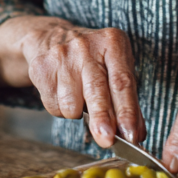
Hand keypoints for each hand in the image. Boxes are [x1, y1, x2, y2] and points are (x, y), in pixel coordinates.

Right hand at [0, 16, 144, 147]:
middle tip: (107, 139)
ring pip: (71, 105)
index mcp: (112, 43)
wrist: (51, 38)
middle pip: (96, 90)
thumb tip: (135, 136)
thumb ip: (127, 102)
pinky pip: (53, 106)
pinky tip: (62, 92)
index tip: (132, 135)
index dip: (128, 111)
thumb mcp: (115, 69)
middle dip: (102, 119)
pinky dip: (60, 109)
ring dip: (77, 113)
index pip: (122, 82)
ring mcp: (62, 55)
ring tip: (78, 97)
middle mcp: (86, 46)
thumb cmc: (92, 60)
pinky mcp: (42, 67)